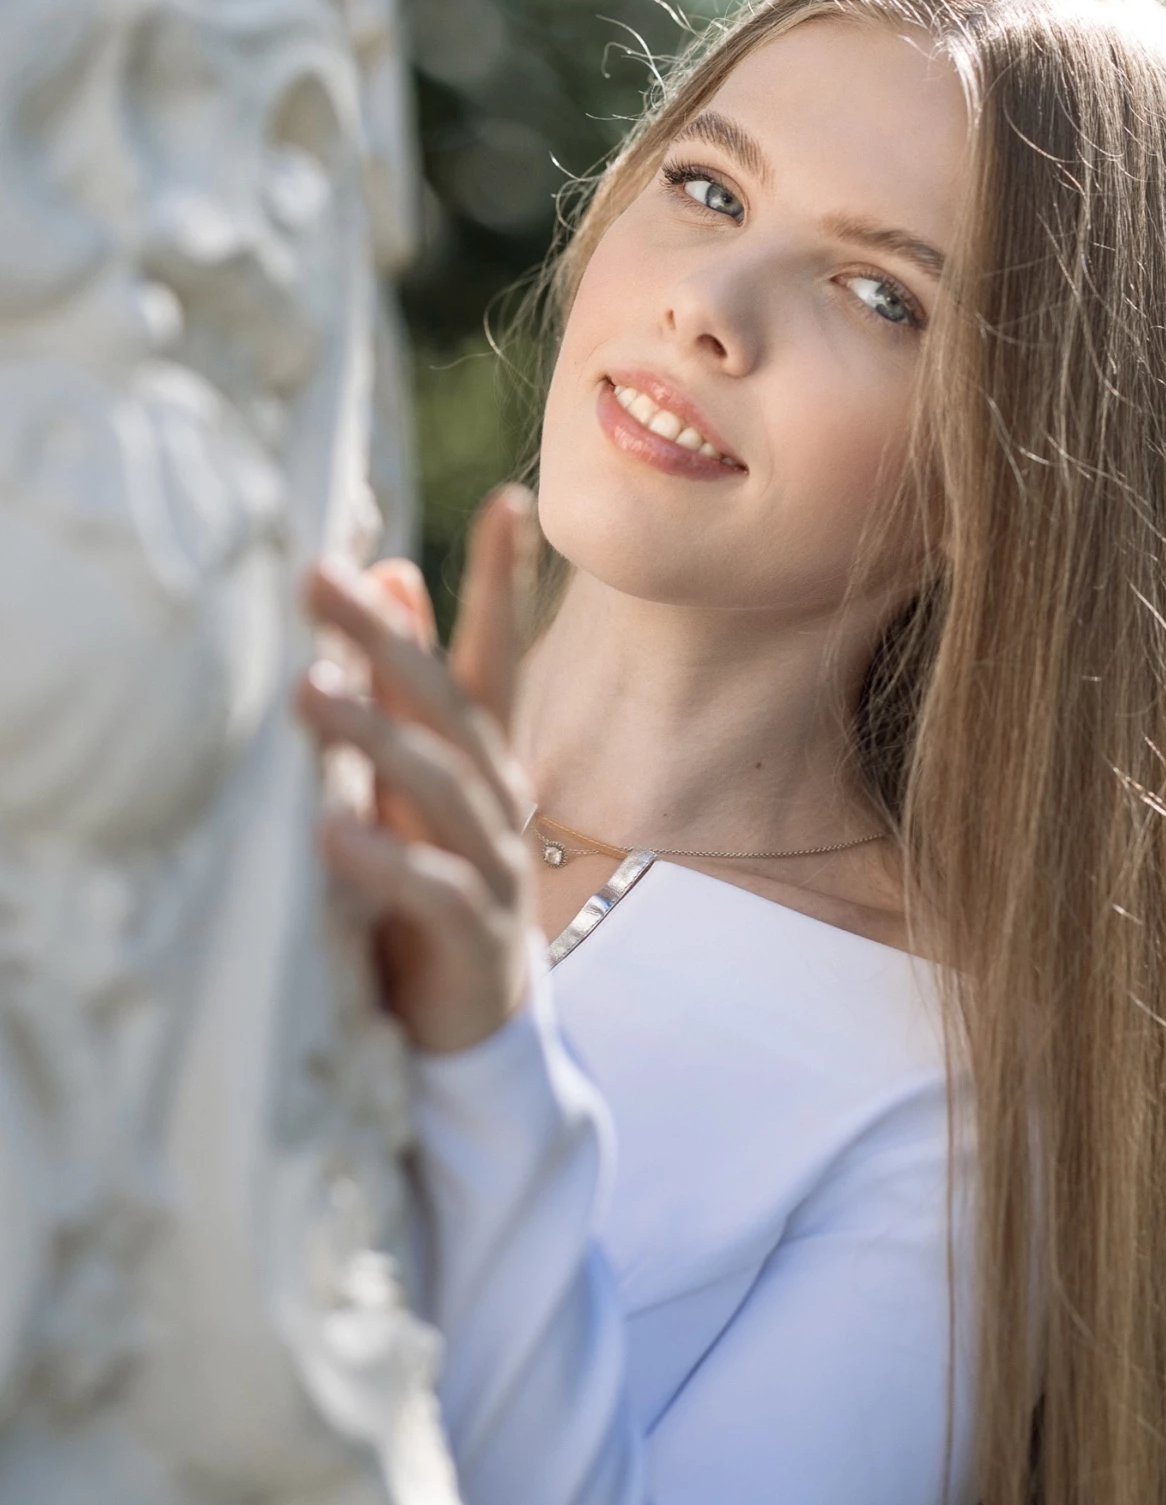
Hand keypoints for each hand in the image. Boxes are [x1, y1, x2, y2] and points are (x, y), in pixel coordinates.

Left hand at [295, 485, 542, 1053]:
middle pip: (448, 704)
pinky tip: (330, 833)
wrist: (478, 1015)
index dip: (504, 579)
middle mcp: (500, 794)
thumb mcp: (423, 770)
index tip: (507, 502)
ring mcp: (493, 863)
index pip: (496, 652)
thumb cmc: (435, 871)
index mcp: (485, 752)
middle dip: (385, 637)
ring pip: (438, 787)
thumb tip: (391, 567)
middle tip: (317, 578)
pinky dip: (383, 859)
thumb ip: (409, 678)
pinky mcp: (473, 935)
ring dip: (372, 736)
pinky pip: (430, 888)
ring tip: (306, 694)